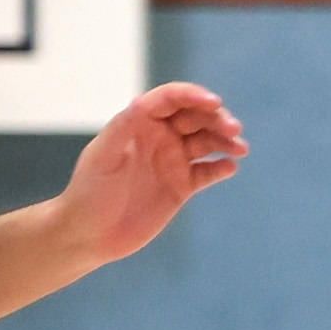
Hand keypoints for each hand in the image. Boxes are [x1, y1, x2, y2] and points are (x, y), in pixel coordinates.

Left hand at [54, 83, 248, 261]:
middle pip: (196, 117)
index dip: (193, 95)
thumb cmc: (89, 192)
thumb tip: (143, 103)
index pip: (170, 100)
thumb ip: (123, 129)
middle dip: (217, 118)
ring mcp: (173, 161)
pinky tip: (230, 167)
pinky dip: (222, 167)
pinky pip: (209, 171)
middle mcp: (159, 138)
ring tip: (241, 149)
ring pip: (207, 142)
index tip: (215, 103)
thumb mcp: (103, 157)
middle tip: (233, 129)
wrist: (90, 234)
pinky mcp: (183, 186)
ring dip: (225, 141)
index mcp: (138, 124)